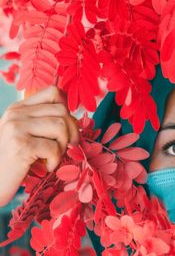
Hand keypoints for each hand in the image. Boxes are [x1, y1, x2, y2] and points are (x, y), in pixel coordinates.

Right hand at [0, 86, 78, 206]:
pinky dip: (55, 160)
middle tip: (66, 147)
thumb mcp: (27, 134)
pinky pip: (54, 147)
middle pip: (62, 110)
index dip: (67, 109)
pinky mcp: (20, 146)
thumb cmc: (14, 161)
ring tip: (53, 157)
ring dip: (64, 146)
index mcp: (19, 108)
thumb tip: (75, 118)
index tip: (66, 127)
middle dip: (72, 131)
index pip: (54, 92)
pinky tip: (46, 167)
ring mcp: (16, 128)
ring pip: (61, 126)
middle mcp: (16, 114)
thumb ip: (44, 121)